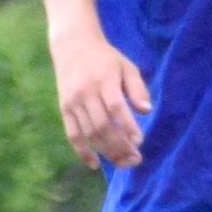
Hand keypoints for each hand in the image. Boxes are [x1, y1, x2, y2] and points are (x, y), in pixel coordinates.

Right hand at [53, 34, 151, 169]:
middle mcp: (86, 93)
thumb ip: (137, 88)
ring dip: (106, 152)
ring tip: (123, 163)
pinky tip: (95, 164)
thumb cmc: (106, 58)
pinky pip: (72, 134)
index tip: (139, 141)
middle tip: (135, 160)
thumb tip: (146, 110)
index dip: (127, 126)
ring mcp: (73, 103)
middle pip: (102, 125)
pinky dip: (82, 151)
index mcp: (104, 80)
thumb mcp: (127, 67)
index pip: (115, 108)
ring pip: (89, 133)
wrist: (73, 46)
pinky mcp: (64, 109)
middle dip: (119, 146)